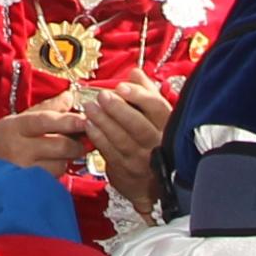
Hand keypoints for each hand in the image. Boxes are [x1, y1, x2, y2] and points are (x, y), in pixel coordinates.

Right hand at [0, 103, 94, 175]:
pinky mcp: (28, 188)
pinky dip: (56, 172)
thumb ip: (46, 109)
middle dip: (76, 144)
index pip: (45, 121)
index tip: (85, 120)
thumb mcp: (18, 120)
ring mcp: (23, 171)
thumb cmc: (1, 144)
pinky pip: (53, 180)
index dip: (67, 121)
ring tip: (60, 154)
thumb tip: (70, 96)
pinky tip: (51, 166)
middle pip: (59, 145)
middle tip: (83, 141)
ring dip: (66, 159)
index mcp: (15, 127)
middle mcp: (18, 149)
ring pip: (59, 165)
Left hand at [80, 80, 175, 220]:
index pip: (157, 108)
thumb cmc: (152, 140)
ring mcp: (141, 159)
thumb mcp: (155, 115)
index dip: (139, 96)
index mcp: (167, 125)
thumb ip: (146, 92)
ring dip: (103, 121)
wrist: (150, 183)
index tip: (121, 86)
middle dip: (118, 109)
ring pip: (122, 139)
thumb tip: (135, 73)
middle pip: (139, 125)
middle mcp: (157, 143)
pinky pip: (109, 151)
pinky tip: (88, 124)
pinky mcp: (125, 169)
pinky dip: (98, 137)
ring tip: (90, 107)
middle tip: (102, 96)